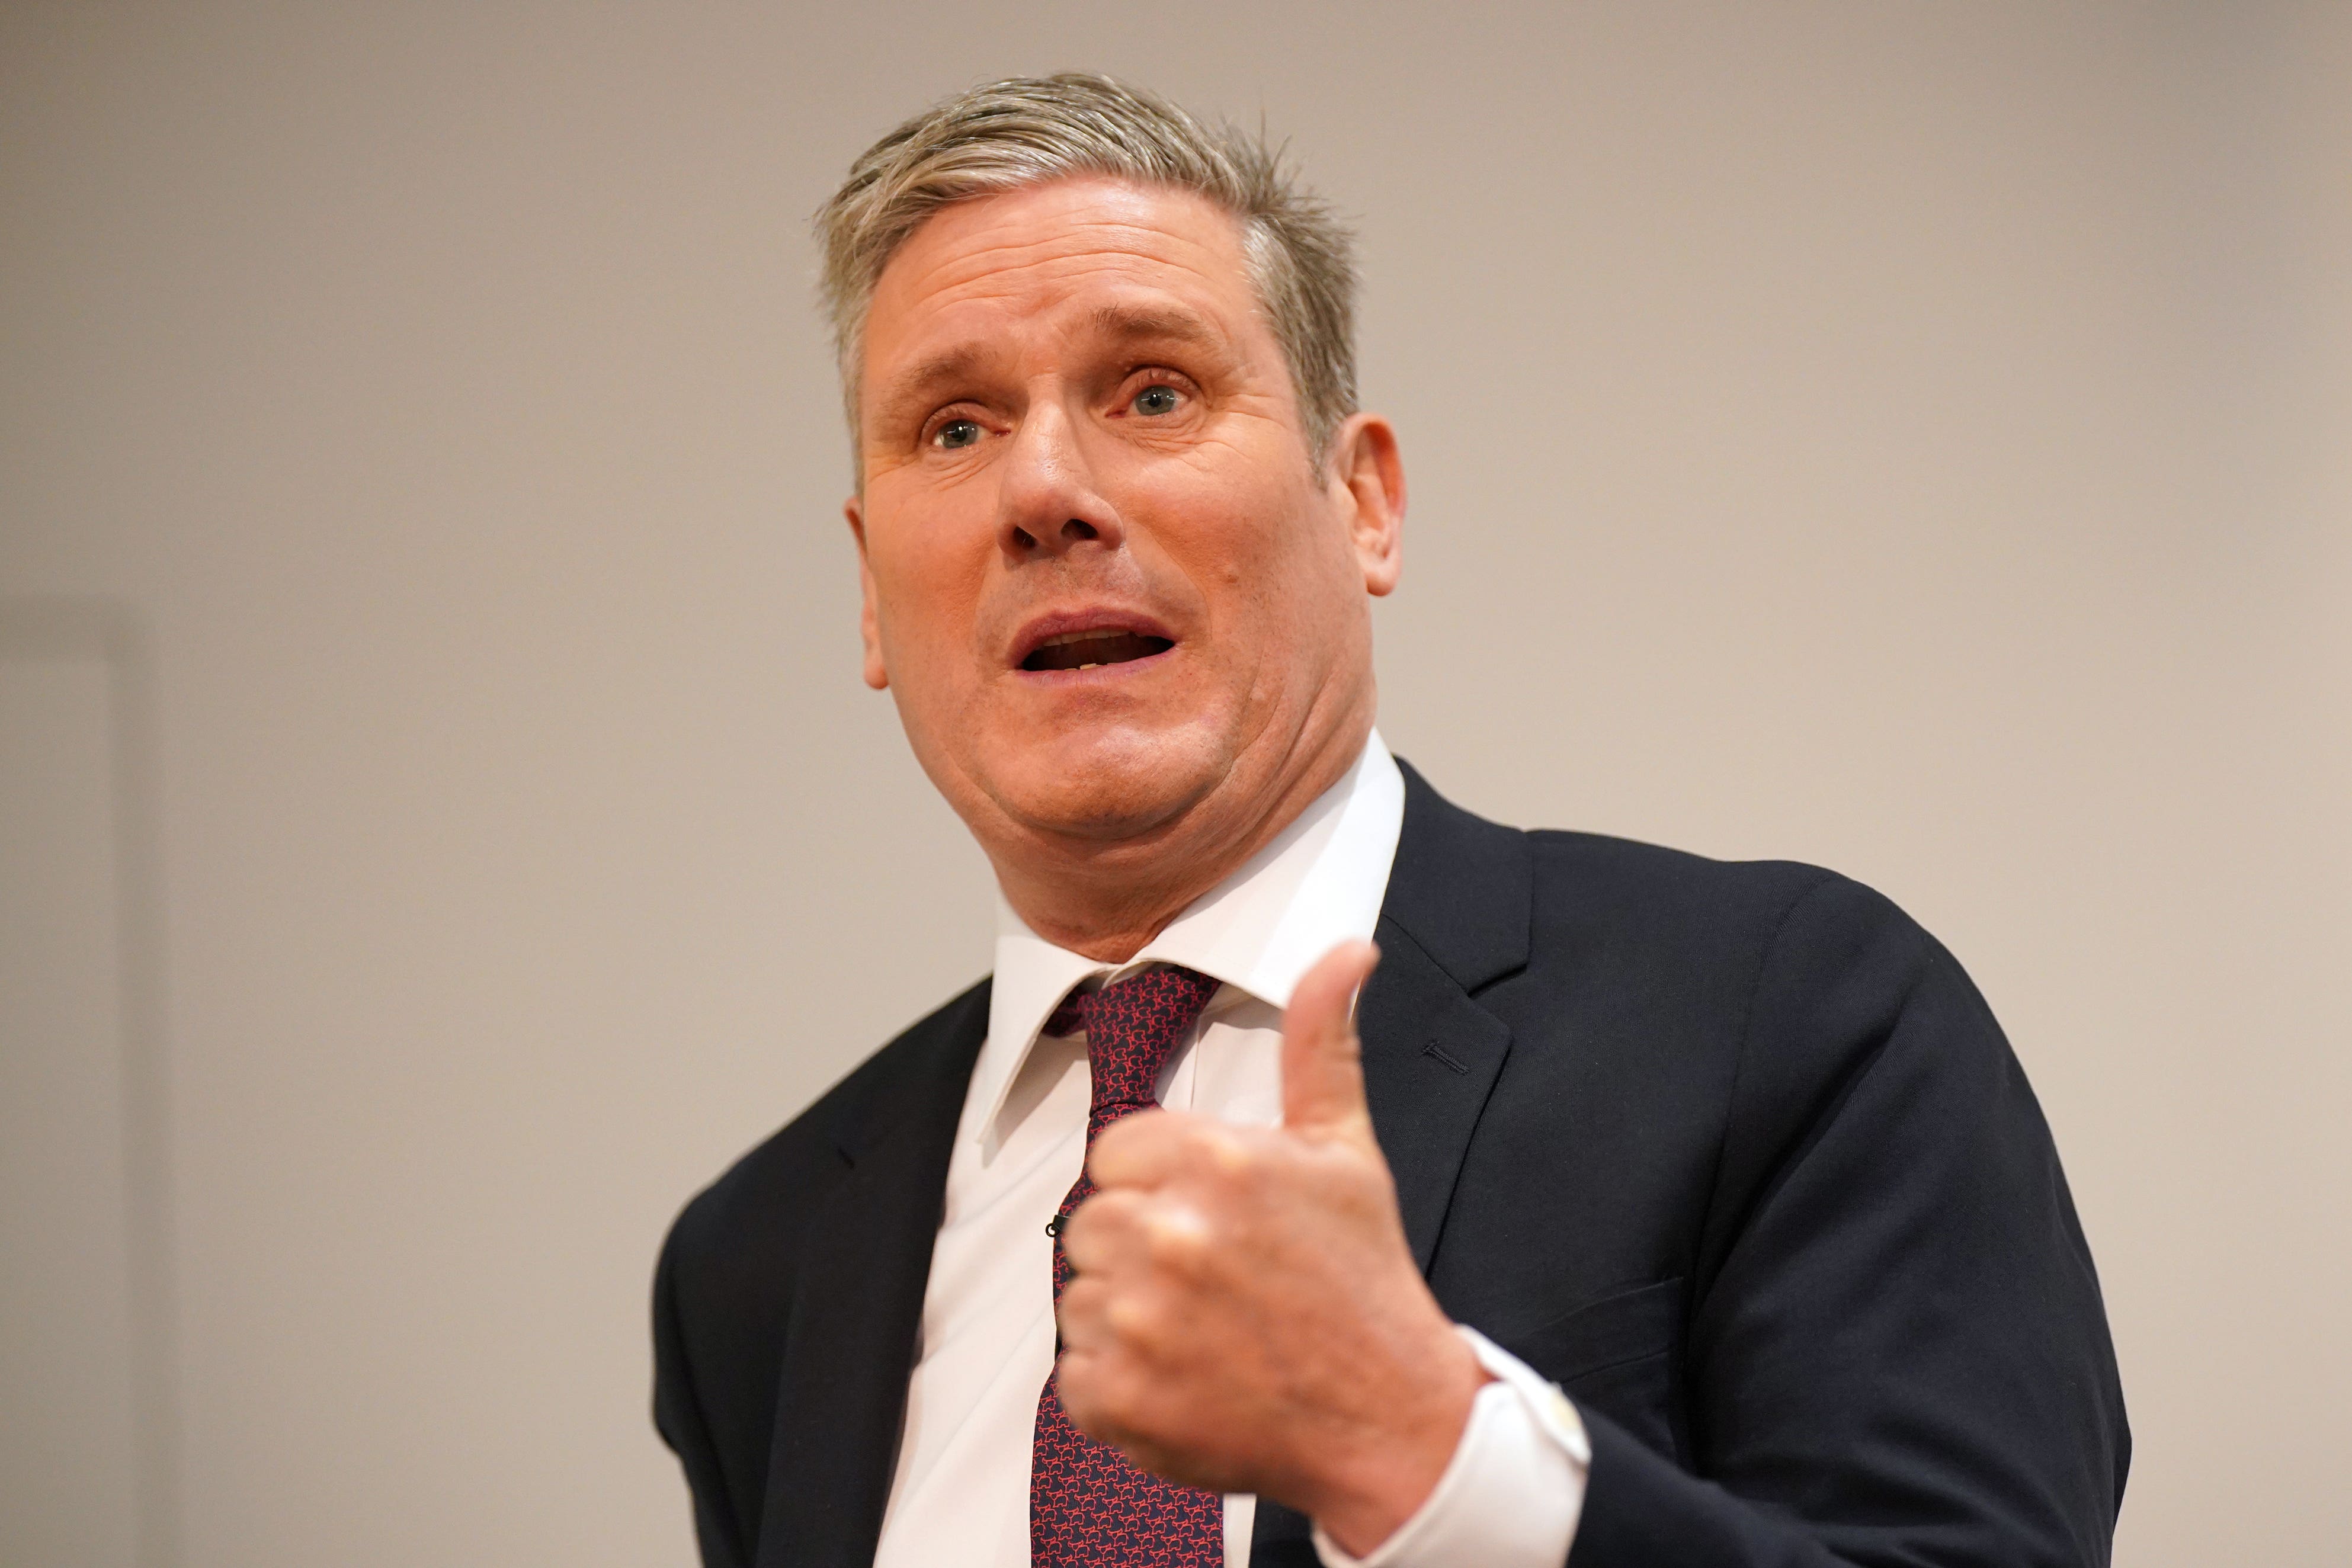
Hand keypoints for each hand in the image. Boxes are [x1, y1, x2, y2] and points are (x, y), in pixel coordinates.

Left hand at [1056, 941, 1488, 1556]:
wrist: (1391, 1418)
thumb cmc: (1363, 1277)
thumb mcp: (1345, 1148)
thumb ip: (1323, 1041)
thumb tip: (1347, 948)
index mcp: (1218, 1163)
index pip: (1115, 1155)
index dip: (1157, 1186)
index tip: (1210, 1220)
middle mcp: (1172, 1236)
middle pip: (1091, 1225)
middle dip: (1141, 1250)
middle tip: (1214, 1283)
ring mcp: (1141, 1324)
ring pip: (1078, 1298)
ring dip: (1128, 1319)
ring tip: (1205, 1333)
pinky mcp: (1122, 1400)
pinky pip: (1075, 1376)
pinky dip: (1118, 1387)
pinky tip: (1186, 1381)